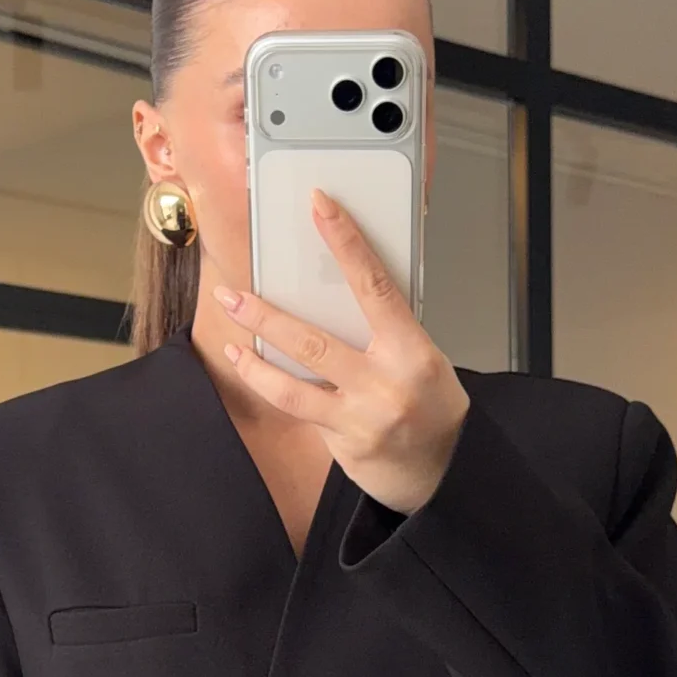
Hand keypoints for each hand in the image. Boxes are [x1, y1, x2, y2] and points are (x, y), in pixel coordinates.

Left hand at [216, 190, 468, 514]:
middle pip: (313, 342)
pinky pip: (300, 412)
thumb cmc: (432, 405)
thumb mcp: (421, 358)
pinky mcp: (343, 444)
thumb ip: (382, 332)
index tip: (322, 207)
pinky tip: (258, 375)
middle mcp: (386, 383)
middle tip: (231, 294)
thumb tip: (334, 294)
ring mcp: (361, 417)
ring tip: (232, 341)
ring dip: (254, 362)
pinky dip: (277, 391)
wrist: (445, 469)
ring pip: (292, 385)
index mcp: (412, 350)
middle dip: (265, 317)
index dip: (347, 243)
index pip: (374, 286)